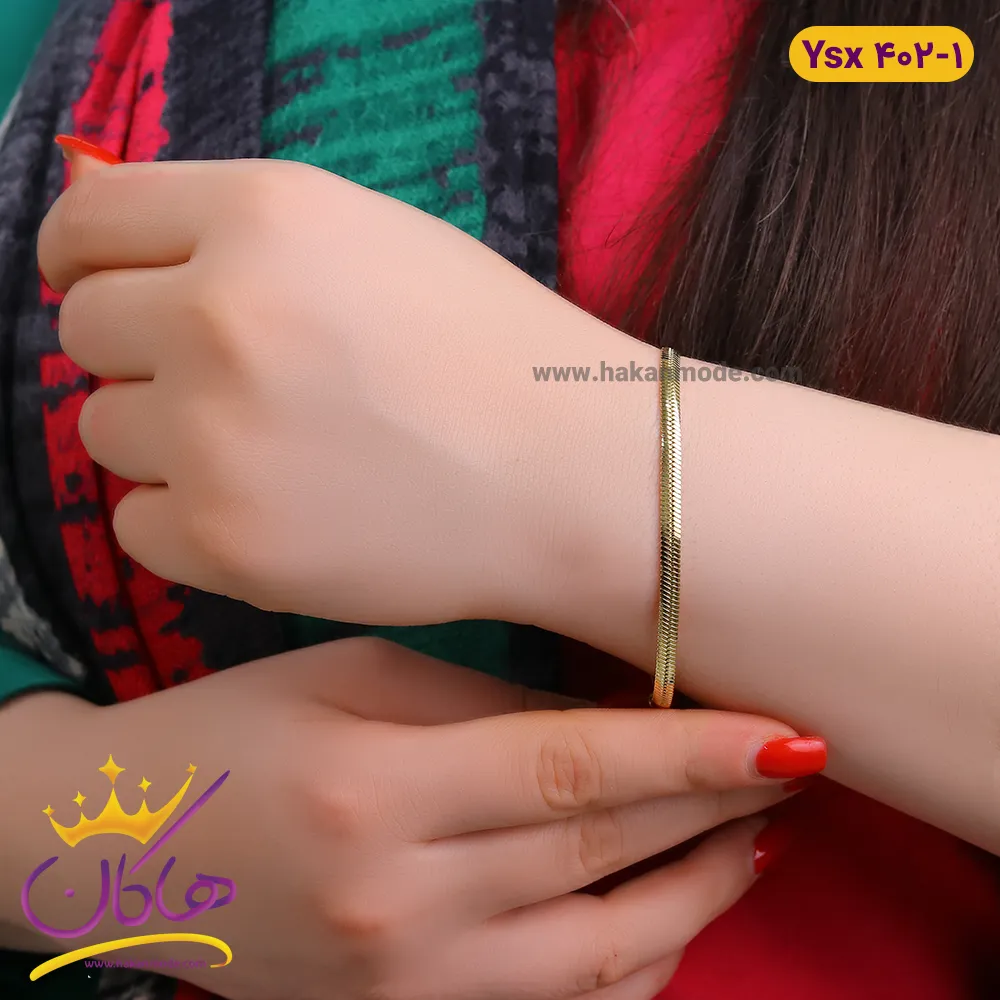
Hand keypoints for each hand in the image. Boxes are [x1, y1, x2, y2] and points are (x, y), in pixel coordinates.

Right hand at [2, 637, 815, 999]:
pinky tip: (672, 915)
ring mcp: (407, 986)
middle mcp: (400, 904)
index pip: (572, 771)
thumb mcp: (351, 677)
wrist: (121, 847)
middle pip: (600, 855)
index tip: (791, 738)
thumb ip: (483, 700)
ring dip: (696, 894)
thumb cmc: (233, 732)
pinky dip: (637, 965)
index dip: (692, 755)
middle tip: (786, 770)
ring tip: (750, 840)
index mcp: (377, 789)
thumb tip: (608, 717)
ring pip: (603, 956)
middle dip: (713, 810)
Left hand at [38, 154, 660, 630]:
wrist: (570, 474)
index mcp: (263, 216)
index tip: (103, 286)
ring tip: (272, 457)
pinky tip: (272, 515)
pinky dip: (189, 522)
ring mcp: (214, 434)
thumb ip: (245, 237)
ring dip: (168, 441)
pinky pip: (140, 525)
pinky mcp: (225, 541)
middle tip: (228, 385)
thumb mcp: (371, 242)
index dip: (86, 257)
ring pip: (105, 433)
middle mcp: (219, 314)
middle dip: (141, 355)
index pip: (87, 222)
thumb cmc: (491, 350)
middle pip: (86, 331)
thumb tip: (126, 258)